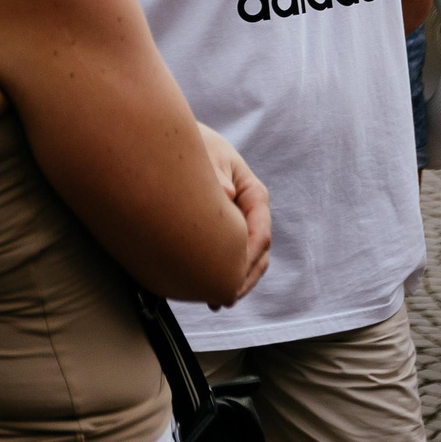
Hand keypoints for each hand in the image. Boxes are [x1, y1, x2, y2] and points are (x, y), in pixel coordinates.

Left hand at [199, 123, 271, 306]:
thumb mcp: (208, 156)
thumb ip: (216, 177)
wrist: (179, 141)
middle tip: (225, 297)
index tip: (232, 276)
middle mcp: (250, 211)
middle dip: (243, 277)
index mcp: (253, 194)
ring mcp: (238, 222)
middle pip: (258, 252)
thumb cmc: (197, 145)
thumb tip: (227, 193)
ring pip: (246, 258)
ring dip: (234, 281)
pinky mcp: (223, 229)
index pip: (261, 233)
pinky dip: (223, 274)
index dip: (248, 258)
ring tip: (217, 301)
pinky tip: (209, 293)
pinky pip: (229, 255)